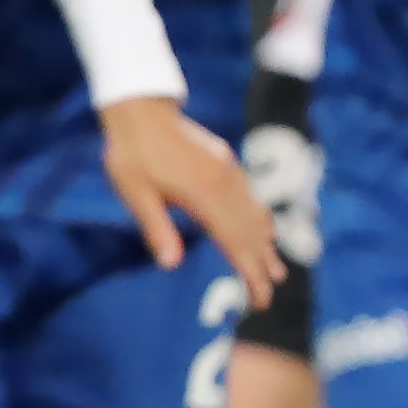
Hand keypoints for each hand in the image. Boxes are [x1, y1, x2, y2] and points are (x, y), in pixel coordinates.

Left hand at [98, 96, 281, 303]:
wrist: (140, 109)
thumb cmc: (131, 155)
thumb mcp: (135, 194)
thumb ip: (156, 227)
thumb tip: (171, 264)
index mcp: (201, 194)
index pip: (234, 242)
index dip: (249, 272)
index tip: (260, 297)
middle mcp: (222, 182)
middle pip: (249, 230)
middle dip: (262, 263)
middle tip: (273, 290)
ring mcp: (226, 170)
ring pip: (253, 212)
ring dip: (264, 241)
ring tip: (275, 267)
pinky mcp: (224, 161)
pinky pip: (249, 194)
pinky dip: (259, 216)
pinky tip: (263, 226)